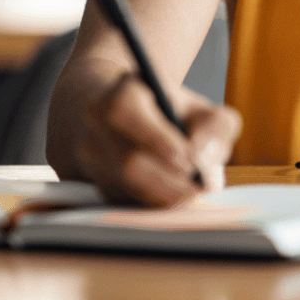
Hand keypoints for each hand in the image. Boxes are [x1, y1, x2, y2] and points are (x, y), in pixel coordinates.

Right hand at [77, 72, 240, 206]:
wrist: (114, 110)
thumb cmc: (164, 109)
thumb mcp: (197, 106)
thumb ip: (214, 127)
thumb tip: (206, 161)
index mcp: (117, 95)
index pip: (126, 112)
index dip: (157, 138)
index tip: (188, 160)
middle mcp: (93, 128)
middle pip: (126, 162)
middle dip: (167, 182)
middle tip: (197, 190)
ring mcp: (84, 160)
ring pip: (121, 188)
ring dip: (159, 196)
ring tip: (190, 193)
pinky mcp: (86, 186)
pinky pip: (118, 202)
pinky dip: (147, 204)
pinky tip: (169, 197)